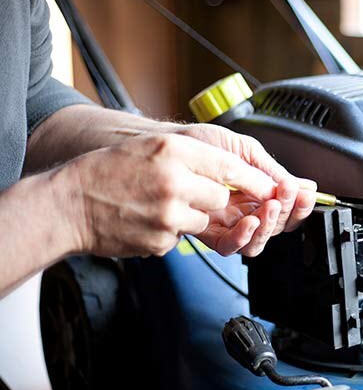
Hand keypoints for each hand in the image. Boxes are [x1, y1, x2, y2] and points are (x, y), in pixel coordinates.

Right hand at [64, 133, 278, 256]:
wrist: (68, 205)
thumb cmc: (108, 173)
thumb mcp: (152, 149)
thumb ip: (192, 158)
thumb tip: (235, 173)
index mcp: (174, 152)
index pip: (231, 167)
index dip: (253, 180)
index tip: (268, 188)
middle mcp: (174, 182)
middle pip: (221, 198)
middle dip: (211, 200)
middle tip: (185, 194)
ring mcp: (168, 215)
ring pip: (203, 221)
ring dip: (189, 217)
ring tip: (157, 206)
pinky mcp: (161, 240)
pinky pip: (181, 239)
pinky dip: (169, 232)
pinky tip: (145, 220)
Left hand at [175, 123, 317, 235]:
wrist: (170, 144)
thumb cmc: (201, 144)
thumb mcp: (245, 151)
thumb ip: (272, 172)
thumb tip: (304, 185)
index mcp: (257, 191)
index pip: (286, 208)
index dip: (300, 205)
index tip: (306, 194)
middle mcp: (244, 210)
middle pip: (277, 227)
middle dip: (288, 212)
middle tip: (288, 195)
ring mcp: (226, 223)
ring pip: (257, 241)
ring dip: (269, 226)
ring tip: (271, 206)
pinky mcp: (207, 232)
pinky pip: (231, 246)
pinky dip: (244, 237)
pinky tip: (251, 221)